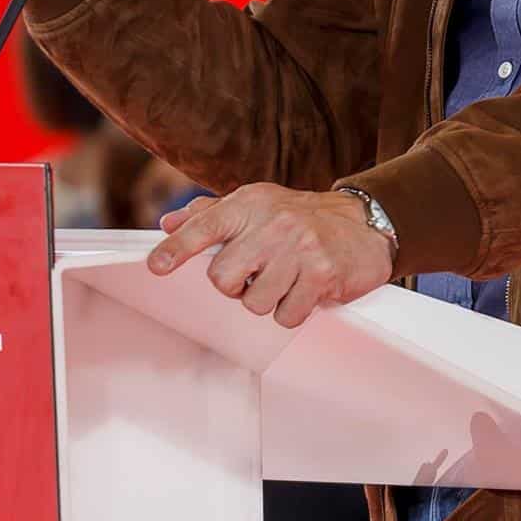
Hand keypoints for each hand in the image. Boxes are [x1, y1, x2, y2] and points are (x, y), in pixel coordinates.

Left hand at [148, 183, 396, 327]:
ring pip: (254, 302)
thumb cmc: (301, 216)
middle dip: (234, 286)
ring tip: (285, 280)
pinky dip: (293, 310)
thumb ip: (210, 214)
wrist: (364, 223)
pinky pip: (287, 315)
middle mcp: (272, 224)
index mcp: (249, 204)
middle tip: (255, 275)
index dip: (177, 248)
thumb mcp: (256, 204)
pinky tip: (305, 290)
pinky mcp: (322, 274)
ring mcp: (298, 249)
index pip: (205, 226)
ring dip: (267, 300)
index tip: (157, 266)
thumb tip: (168, 224)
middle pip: (222, 277)